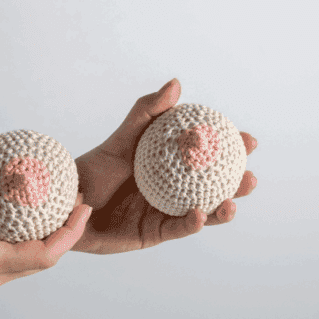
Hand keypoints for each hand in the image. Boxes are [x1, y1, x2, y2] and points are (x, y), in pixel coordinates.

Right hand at [0, 119, 92, 298]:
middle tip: (75, 197)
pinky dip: (23, 241)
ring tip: (56, 204)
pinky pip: (9, 261)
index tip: (83, 204)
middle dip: (65, 232)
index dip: (71, 231)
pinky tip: (22, 215)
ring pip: (26, 264)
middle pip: (42, 261)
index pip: (44, 255)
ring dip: (47, 238)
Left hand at [71, 78, 257, 254]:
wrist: (67, 200)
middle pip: (214, 187)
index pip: (209, 158)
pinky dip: (191, 224)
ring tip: (233, 202)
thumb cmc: (95, 167)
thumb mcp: (123, 138)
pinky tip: (200, 215)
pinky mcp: (153, 233)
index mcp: (172, 166)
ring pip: (203, 212)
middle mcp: (173, 190)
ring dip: (222, 209)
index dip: (233, 150)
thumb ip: (147, 112)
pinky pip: (177, 229)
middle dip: (238, 184)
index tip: (248, 141)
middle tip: (250, 177)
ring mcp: (166, 213)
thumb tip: (176, 84)